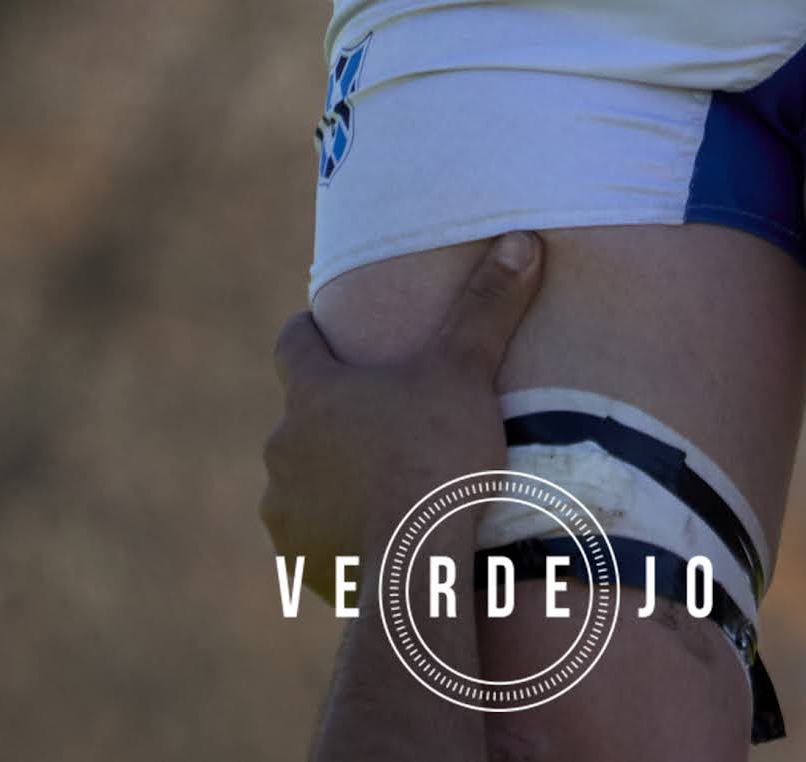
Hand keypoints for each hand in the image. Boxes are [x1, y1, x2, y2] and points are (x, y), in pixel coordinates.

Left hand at [261, 233, 543, 567]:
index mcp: (314, 390)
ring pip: (302, 479)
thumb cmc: (436, 457)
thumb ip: (488, 306)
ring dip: (330, 481)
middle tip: (382, 425)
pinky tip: (373, 540)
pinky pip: (310, 538)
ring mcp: (285, 504)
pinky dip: (334, 536)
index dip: (311, 334)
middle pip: (301, 417)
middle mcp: (284, 444)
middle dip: (332, 419)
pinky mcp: (297, 557)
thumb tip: (520, 239)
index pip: (294, 342)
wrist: (417, 565)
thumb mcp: (466, 372)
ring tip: (380, 491)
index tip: (327, 333)